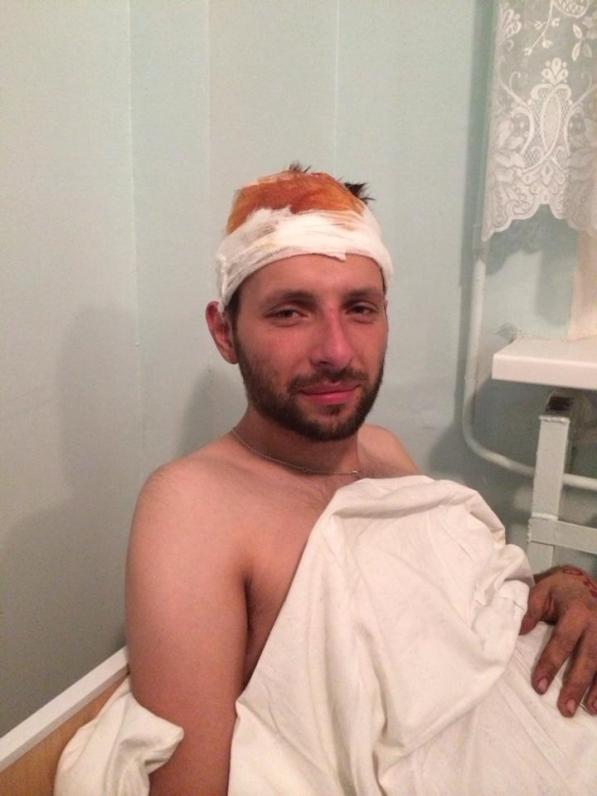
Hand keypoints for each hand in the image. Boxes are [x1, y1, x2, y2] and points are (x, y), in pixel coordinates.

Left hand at [520, 565, 596, 716]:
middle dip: (576, 685)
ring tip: (587, 710)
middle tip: (564, 709)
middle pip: (587, 658)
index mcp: (576, 612)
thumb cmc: (559, 591)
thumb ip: (530, 610)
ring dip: (596, 690)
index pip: (562, 641)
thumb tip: (519, 632)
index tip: (539, 686)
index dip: (550, 664)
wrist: (584, 583)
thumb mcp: (542, 592)